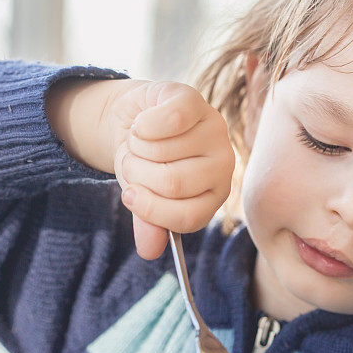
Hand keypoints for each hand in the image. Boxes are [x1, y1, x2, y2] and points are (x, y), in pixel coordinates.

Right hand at [107, 81, 234, 259]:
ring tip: (138, 143)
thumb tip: (149, 251)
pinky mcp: (196, 101)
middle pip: (173, 183)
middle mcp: (222, 163)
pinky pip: (170, 120)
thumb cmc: (146, 162)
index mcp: (214, 193)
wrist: (135, 119)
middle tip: (131, 163)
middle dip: (137, 175)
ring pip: (164, 151)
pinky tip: (143, 124)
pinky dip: (143, 126)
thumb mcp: (144, 195)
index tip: (130, 196)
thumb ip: (149, 221)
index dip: (152, 210)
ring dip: (136, 148)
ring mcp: (213, 130)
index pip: (189, 217)